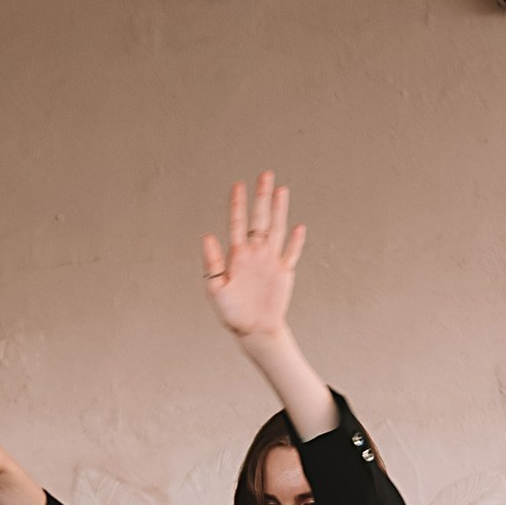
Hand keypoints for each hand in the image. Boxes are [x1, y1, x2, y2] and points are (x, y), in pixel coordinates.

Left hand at [201, 171, 305, 342]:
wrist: (253, 329)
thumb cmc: (231, 312)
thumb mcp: (216, 289)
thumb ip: (212, 264)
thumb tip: (207, 236)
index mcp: (237, 255)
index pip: (237, 223)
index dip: (238, 204)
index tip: (238, 184)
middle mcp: (255, 253)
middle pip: (260, 218)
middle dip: (262, 197)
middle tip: (265, 174)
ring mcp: (271, 260)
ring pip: (276, 229)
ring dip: (279, 210)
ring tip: (282, 189)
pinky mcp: (284, 272)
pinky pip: (291, 253)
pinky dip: (295, 240)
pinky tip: (298, 226)